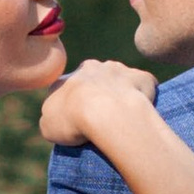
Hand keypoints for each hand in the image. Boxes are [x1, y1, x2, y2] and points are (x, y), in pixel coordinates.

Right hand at [36, 59, 159, 151]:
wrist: (105, 112)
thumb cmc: (72, 120)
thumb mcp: (48, 126)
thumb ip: (51, 119)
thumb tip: (58, 119)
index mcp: (67, 78)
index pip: (67, 88)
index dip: (72, 104)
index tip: (78, 121)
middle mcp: (92, 68)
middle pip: (95, 79)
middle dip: (98, 94)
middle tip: (101, 119)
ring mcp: (119, 69)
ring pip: (120, 79)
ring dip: (121, 93)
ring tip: (123, 117)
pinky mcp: (142, 78)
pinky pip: (145, 85)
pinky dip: (145, 96)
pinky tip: (143, 112)